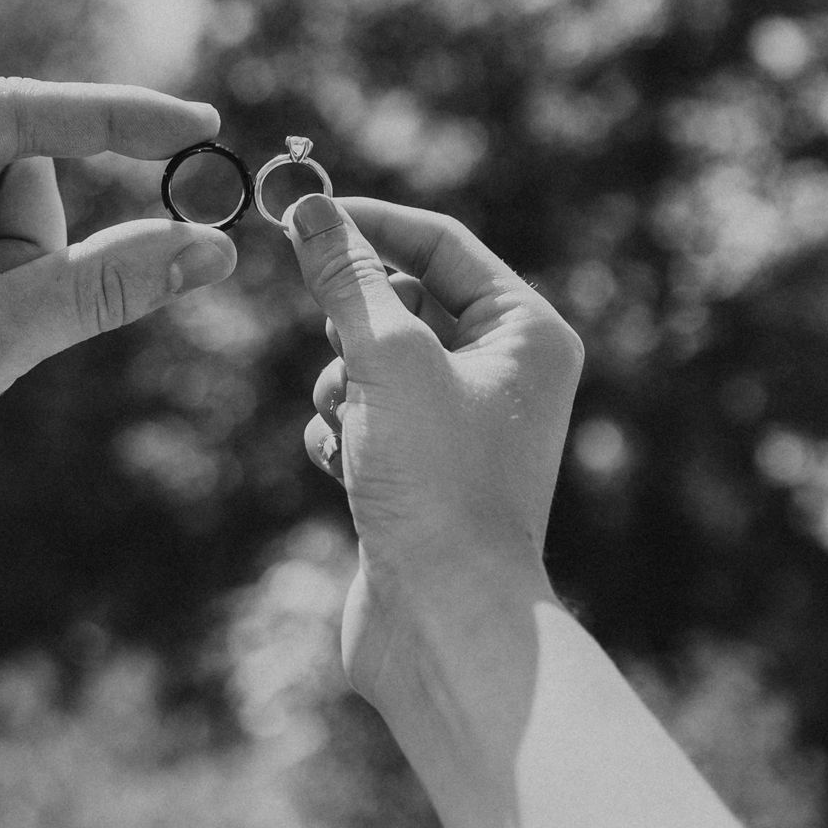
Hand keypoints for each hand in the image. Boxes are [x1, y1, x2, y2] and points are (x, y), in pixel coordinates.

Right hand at [283, 194, 583, 707]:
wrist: (444, 619)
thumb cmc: (437, 483)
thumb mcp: (385, 359)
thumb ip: (343, 277)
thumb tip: (308, 208)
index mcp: (528, 332)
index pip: (442, 242)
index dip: (369, 224)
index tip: (299, 216)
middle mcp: (507, 373)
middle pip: (404, 300)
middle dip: (354, 324)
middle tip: (341, 347)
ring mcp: (463, 426)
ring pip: (374, 361)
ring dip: (341, 384)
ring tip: (349, 424)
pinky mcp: (422, 471)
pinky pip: (364, 417)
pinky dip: (341, 434)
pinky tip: (342, 469)